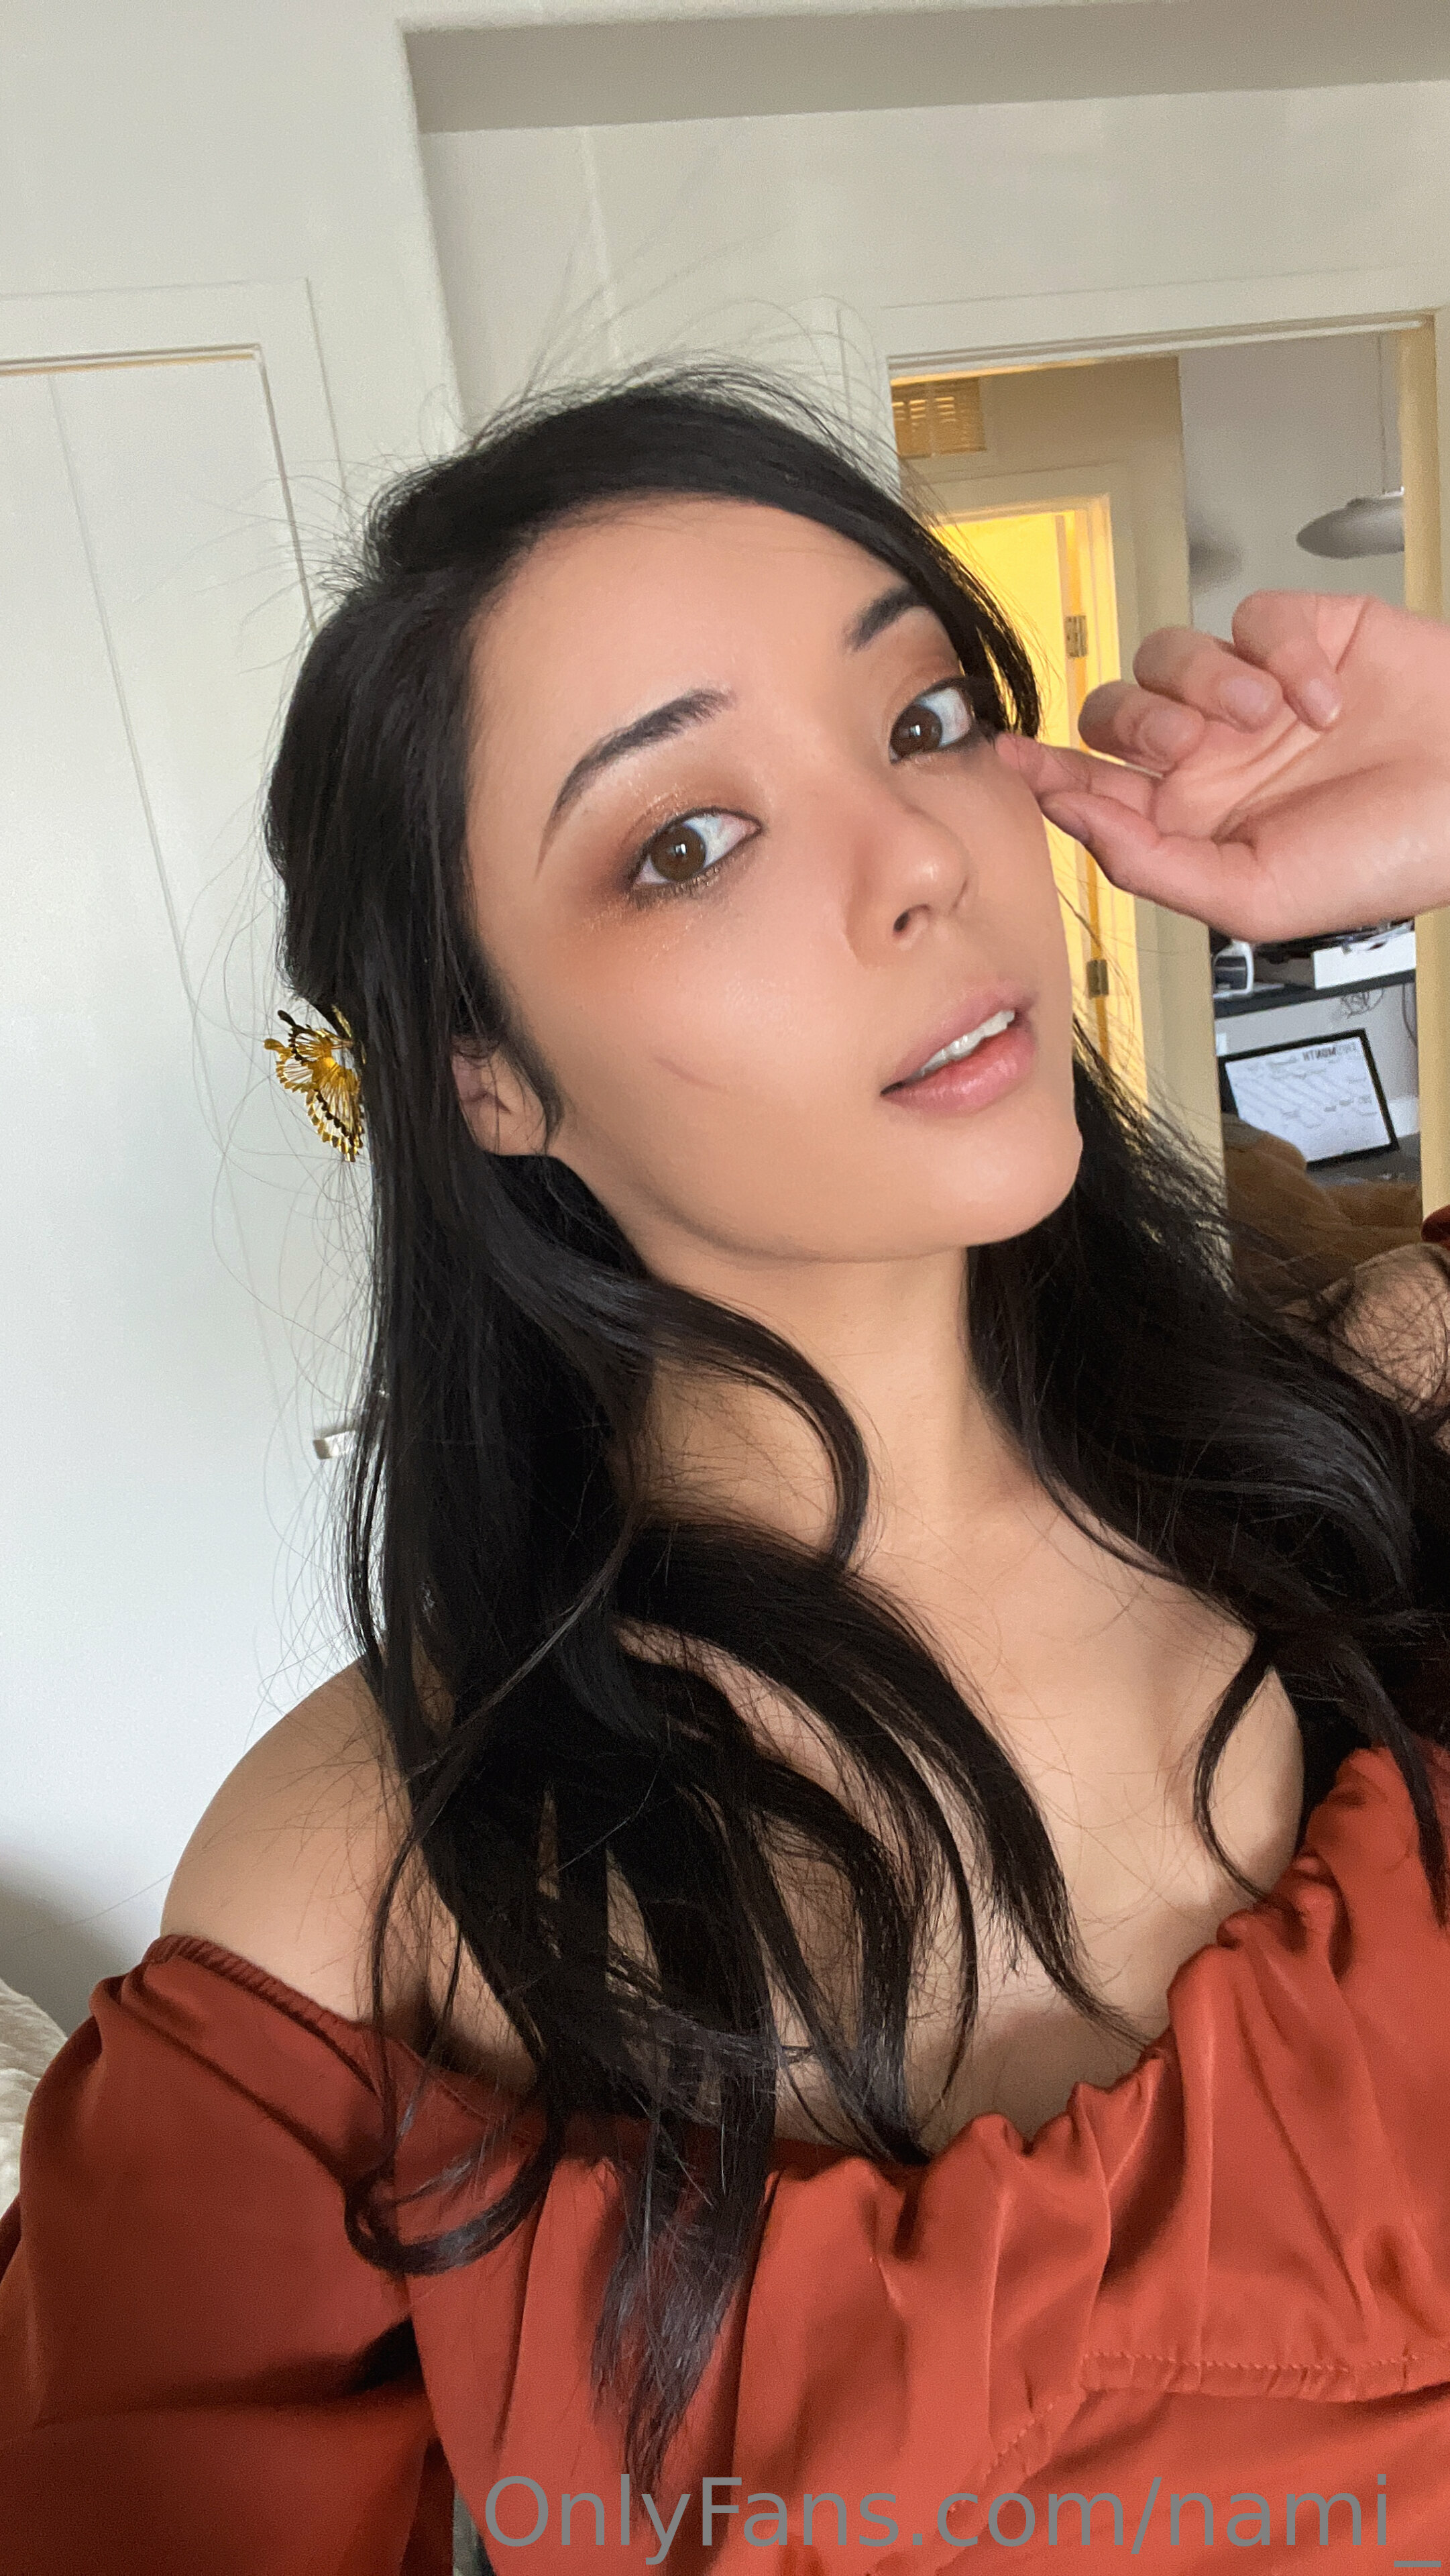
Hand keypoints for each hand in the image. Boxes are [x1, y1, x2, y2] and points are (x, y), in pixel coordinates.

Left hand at [994, 590, 1449, 940]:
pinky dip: (1286, 655)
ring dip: (1205, 685)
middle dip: (1136, 725)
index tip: (1008, 757)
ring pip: (1168, 655)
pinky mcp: (1304, 637)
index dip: (1047, 771)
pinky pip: (1254, 618)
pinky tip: (1324, 698)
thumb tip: (1079, 825)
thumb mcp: (1258, 898)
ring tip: (1264, 719)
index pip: (1095, 788)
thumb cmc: (1388, 858)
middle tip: (1186, 748)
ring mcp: (1255, 693)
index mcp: (1194, 821)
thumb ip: (1157, 866)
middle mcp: (1215, 756)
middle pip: (1115, 712)